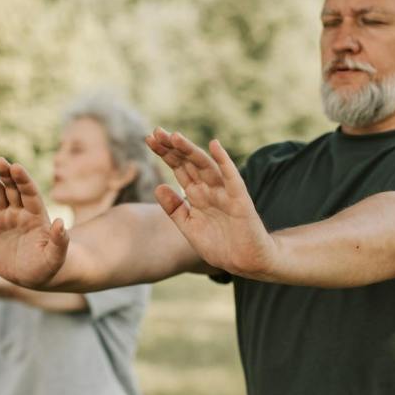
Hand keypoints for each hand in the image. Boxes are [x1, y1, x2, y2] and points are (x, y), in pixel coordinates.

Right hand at [0, 157, 67, 287]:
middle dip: (5, 174)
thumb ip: (59, 241)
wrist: (29, 277)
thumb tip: (59, 222)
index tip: (16, 167)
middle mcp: (21, 212)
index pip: (30, 193)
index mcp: (37, 216)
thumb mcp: (55, 257)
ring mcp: (5, 217)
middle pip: (12, 188)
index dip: (23, 180)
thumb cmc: (47, 267)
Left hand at [144, 128, 278, 276]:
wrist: (245, 262)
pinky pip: (231, 178)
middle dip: (173, 148)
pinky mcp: (240, 200)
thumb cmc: (219, 245)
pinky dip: (224, 161)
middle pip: (189, 163)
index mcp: (197, 195)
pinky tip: (215, 146)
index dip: (165, 154)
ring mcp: (224, 192)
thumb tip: (158, 186)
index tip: (149, 139)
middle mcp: (210, 189)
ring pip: (205, 166)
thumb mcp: (189, 227)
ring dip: (191, 151)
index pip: (179, 168)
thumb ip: (174, 209)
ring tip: (175, 137)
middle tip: (156, 132)